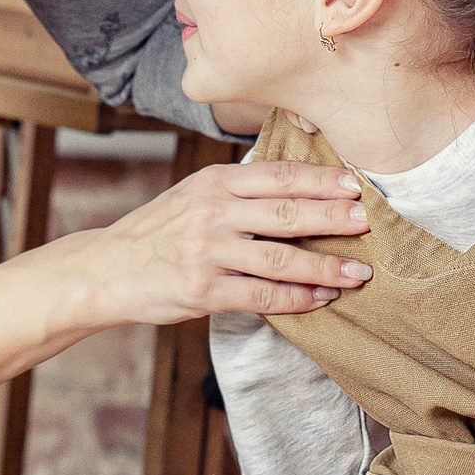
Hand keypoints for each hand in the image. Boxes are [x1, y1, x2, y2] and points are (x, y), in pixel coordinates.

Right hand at [76, 160, 370, 324]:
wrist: (105, 269)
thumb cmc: (158, 231)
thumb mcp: (193, 194)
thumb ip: (239, 189)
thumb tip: (299, 185)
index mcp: (214, 182)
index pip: (279, 175)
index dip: (321, 179)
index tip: (356, 184)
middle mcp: (212, 212)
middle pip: (286, 212)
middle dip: (334, 217)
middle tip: (369, 221)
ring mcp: (207, 252)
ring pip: (280, 259)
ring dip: (325, 266)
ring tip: (359, 272)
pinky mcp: (203, 291)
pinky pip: (262, 296)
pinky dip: (297, 299)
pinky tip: (322, 298)